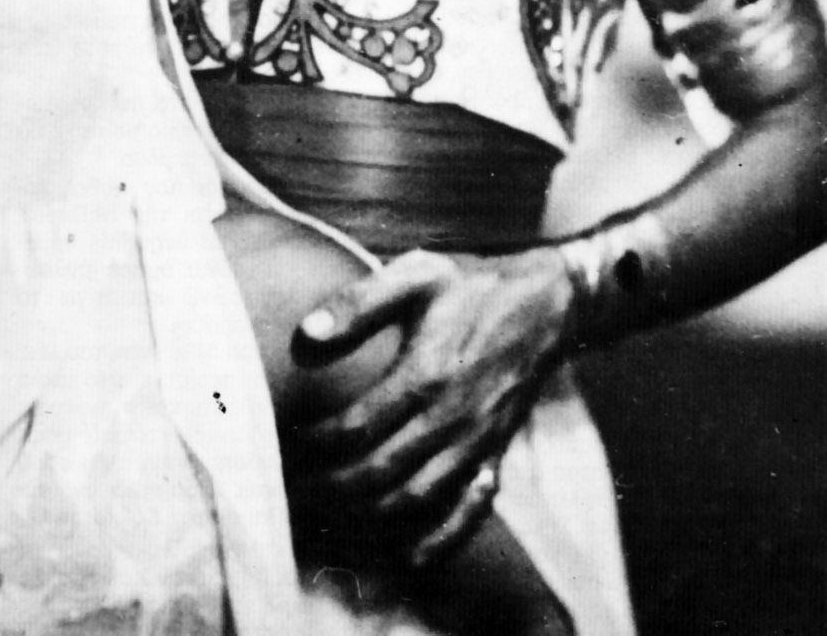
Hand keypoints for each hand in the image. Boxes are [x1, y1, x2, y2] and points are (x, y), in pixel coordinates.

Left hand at [290, 245, 574, 565]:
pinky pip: (466, 514)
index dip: (314, 442)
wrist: (544, 303)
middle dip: (329, 489)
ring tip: (325, 514)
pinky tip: (404, 555)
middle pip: (379, 474)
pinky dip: (435, 542)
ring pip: (415, 501)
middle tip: (290, 487)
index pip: (355, 427)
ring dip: (366, 516)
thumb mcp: (416, 273)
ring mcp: (475, 444)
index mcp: (426, 373)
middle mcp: (451, 418)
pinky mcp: (494, 456)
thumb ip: (359, 302)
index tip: (284, 439)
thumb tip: (306, 333)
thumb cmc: (469, 284)